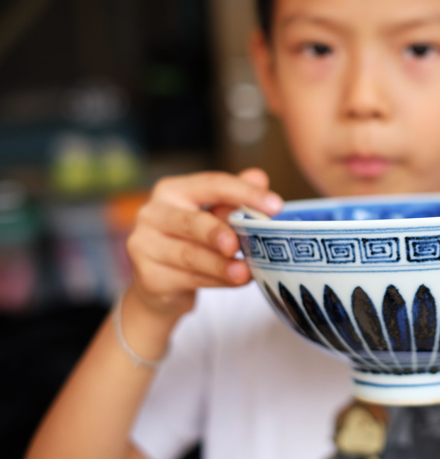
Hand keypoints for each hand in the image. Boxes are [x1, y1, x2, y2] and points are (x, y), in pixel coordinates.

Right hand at [125, 168, 282, 319]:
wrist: (158, 282)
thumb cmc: (191, 240)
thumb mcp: (213, 215)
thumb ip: (234, 198)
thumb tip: (259, 177)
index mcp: (172, 190)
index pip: (212, 185)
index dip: (245, 193)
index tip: (276, 206)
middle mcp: (152, 213)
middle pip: (192, 222)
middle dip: (218, 233)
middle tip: (240, 244)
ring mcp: (145, 245)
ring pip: (190, 255)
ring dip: (221, 265)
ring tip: (245, 273)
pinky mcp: (148, 276)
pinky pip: (188, 278)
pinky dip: (216, 281)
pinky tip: (234, 282)